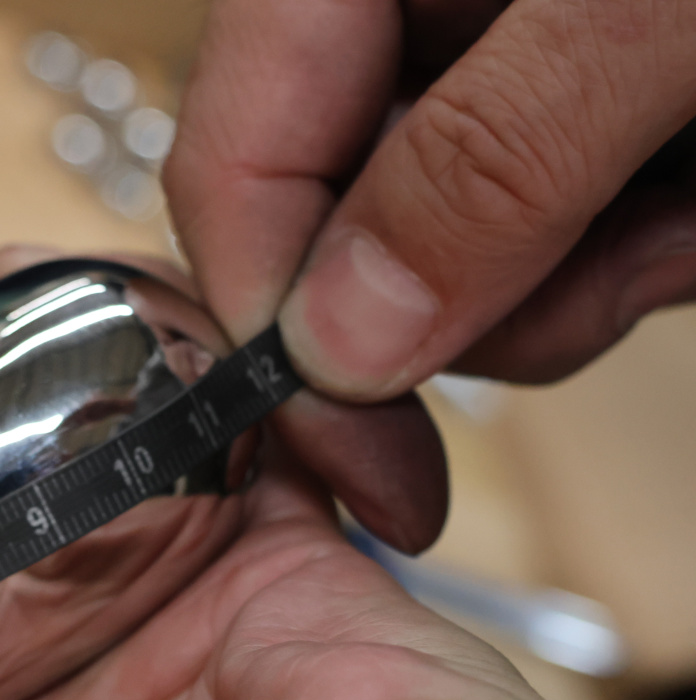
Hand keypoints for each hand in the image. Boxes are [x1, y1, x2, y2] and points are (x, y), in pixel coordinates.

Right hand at [168, 0, 695, 398]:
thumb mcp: (657, 11)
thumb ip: (490, 166)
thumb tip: (336, 345)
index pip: (238, 160)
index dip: (279, 323)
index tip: (366, 463)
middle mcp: (410, 2)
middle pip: (354, 221)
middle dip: (493, 293)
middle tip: (639, 263)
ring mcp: (501, 50)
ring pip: (468, 243)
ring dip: (599, 267)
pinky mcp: (582, 90)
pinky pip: (567, 219)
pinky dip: (651, 237)